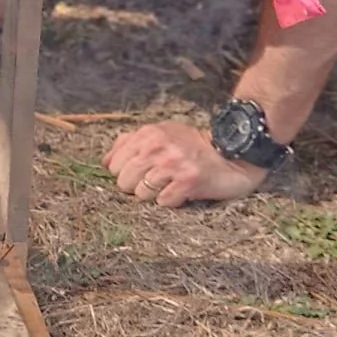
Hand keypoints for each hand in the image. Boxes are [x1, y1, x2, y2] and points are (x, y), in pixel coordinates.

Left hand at [103, 122, 266, 207]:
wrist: (232, 153)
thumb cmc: (192, 146)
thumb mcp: (160, 135)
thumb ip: (130, 144)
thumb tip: (104, 162)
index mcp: (147, 134)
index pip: (113, 165)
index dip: (124, 174)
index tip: (140, 174)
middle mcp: (157, 147)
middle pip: (123, 182)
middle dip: (136, 187)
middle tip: (157, 182)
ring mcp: (173, 164)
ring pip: (141, 194)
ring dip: (155, 195)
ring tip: (170, 185)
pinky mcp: (189, 182)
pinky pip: (163, 202)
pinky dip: (171, 201)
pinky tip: (182, 192)